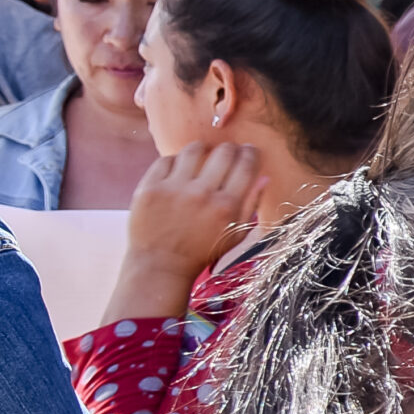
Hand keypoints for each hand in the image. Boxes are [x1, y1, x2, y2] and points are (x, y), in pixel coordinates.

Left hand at [126, 142, 265, 278]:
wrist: (161, 264)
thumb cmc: (202, 251)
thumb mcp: (236, 234)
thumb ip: (251, 204)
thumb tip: (264, 176)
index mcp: (226, 206)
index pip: (246, 165)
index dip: (251, 153)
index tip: (250, 151)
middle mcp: (202, 194)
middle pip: (223, 152)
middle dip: (230, 148)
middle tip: (228, 152)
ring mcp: (173, 189)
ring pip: (193, 150)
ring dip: (202, 149)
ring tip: (202, 155)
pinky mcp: (150, 188)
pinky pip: (166, 160)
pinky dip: (175, 161)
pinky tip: (179, 170)